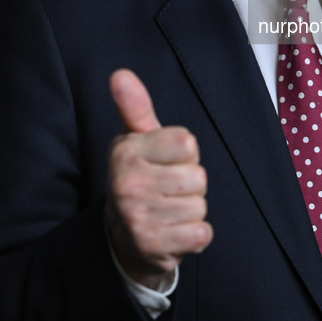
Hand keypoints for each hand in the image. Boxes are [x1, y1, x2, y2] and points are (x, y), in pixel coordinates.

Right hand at [105, 69, 212, 286]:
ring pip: (200, 206)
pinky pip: (201, 234)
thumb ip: (134, 104)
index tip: (166, 159)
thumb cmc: (139, 174)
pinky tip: (173, 230)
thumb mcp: (136, 137)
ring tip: (169, 208)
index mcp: (126, 151)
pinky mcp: (152, 247)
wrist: (122, 234)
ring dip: (191, 209)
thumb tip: (119, 74)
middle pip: (198, 177)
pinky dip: (194, 234)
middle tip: (168, 188)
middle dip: (191, 183)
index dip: (185, 153)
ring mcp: (137, 217)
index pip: (187, 143)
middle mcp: (126, 183)